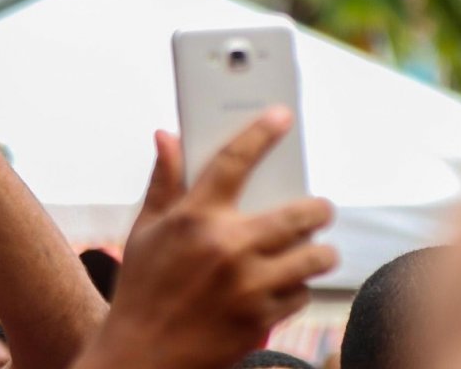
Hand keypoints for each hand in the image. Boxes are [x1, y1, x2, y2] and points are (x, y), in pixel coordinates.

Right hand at [75, 109, 336, 368]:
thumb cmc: (142, 288)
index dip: (261, 132)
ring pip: (314, 256)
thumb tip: (166, 135)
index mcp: (193, 217)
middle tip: (317, 209)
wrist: (142, 355)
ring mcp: (248, 284)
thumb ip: (163, 181)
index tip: (281, 115)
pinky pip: (301, 293)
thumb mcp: (144, 231)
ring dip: (318, 252)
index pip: (234, 161)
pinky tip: (281, 286)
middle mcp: (226, 246)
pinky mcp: (261, 317)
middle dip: (318, 209)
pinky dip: (297, 288)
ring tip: (309, 251)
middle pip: (300, 212)